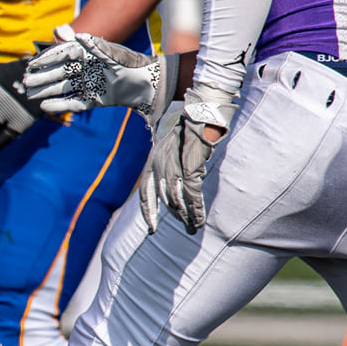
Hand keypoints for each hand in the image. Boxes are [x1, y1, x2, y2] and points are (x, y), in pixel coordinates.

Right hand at [23, 26, 167, 117]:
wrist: (148, 82)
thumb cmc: (129, 62)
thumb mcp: (108, 51)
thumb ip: (85, 42)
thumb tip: (61, 30)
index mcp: (87, 55)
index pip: (61, 56)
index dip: (45, 60)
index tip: (31, 64)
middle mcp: (86, 69)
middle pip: (59, 73)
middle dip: (42, 77)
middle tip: (26, 82)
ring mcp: (89, 85)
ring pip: (63, 88)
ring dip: (47, 91)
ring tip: (30, 95)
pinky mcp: (95, 99)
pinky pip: (74, 103)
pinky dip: (61, 105)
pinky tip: (46, 107)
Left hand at [140, 87, 233, 233]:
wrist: (200, 116)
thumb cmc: (188, 133)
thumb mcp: (169, 150)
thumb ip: (167, 167)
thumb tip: (174, 187)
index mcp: (152, 163)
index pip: (145, 193)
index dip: (148, 212)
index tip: (151, 229)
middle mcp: (159, 166)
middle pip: (163, 199)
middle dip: (174, 216)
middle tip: (186, 227)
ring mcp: (173, 166)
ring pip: (176, 199)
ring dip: (185, 216)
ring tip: (193, 227)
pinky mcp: (189, 167)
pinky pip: (191, 194)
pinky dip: (195, 209)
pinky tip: (199, 218)